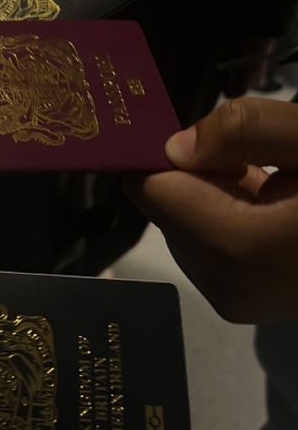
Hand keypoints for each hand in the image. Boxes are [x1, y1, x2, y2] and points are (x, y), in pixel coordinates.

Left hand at [124, 97, 297, 322]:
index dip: (168, 148)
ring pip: (186, 220)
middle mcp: (223, 285)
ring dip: (219, 189)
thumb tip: (177, 147)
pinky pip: (211, 239)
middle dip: (201, 169)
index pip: (150, 187)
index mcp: (236, 247)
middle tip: (263, 157)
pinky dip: (233, 211)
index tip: (199, 129)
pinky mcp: (247, 301)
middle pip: (167, 203)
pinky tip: (279, 201)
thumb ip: (248, 130)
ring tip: (280, 181)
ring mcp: (235, 299)